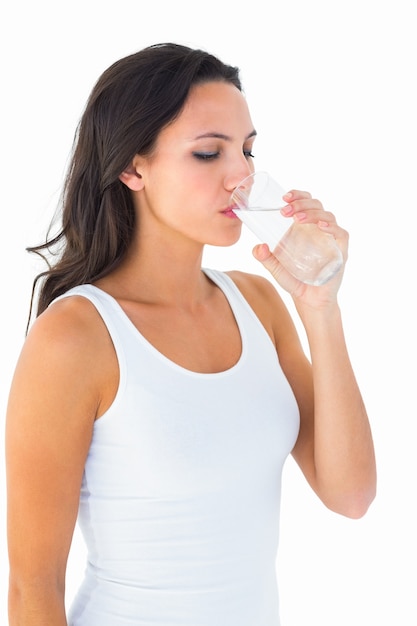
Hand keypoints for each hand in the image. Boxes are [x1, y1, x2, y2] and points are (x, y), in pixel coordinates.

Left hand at [252, 189, 348, 308]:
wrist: (310, 302)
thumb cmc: (296, 282)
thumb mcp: (276, 269)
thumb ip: (266, 258)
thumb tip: (258, 246)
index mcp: (306, 228)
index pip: (306, 202)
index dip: (298, 195)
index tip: (284, 197)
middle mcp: (320, 230)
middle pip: (317, 205)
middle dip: (301, 203)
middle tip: (286, 210)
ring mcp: (331, 240)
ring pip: (328, 216)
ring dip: (312, 213)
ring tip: (297, 218)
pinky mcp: (341, 252)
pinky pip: (341, 234)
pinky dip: (332, 227)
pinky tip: (320, 226)